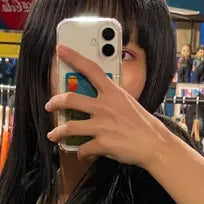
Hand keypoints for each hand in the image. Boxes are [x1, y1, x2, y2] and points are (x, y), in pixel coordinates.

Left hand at [45, 45, 173, 167]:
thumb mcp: (128, 102)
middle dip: (55, 102)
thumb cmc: (143, 124)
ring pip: (70, 127)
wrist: (154, 144)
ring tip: (53, 135)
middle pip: (71, 99)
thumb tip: (97, 100)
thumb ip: (111, 99)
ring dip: (58, 132)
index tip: (60, 50)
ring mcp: (102, 125)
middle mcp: (104, 106)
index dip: (73, 57)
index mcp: (112, 92)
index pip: (90, 69)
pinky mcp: (102, 143)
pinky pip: (82, 149)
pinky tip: (81, 154)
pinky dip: (80, 153)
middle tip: (50, 105)